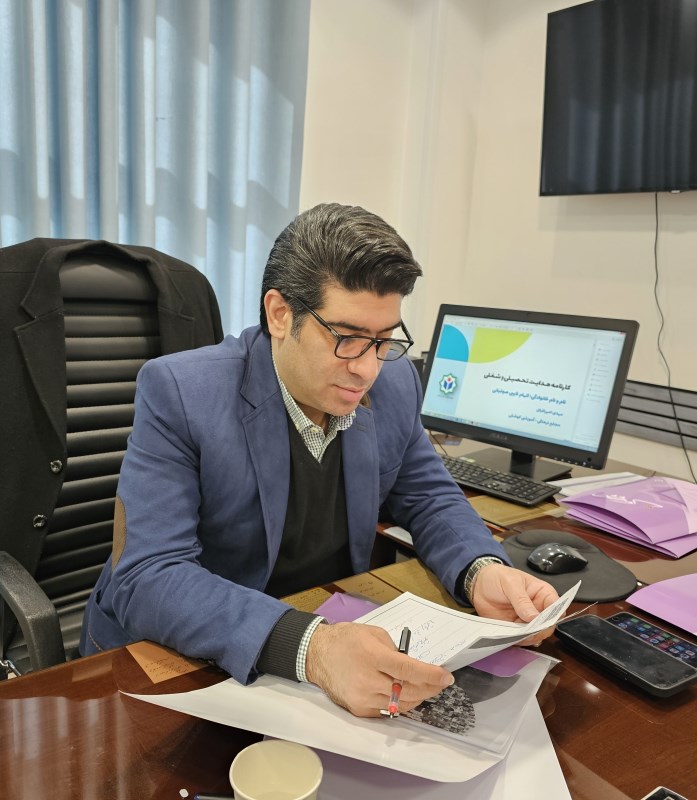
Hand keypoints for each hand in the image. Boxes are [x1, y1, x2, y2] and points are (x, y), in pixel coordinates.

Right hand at [305, 622, 453, 716]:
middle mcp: (368, 681)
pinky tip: (405, 695)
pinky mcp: (358, 709)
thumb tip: (413, 666)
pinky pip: (387, 710)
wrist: (317, 654)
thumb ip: (395, 651)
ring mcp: (362, 698)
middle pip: (408, 691)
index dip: (431, 676)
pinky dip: (400, 704)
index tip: (446, 677)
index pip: (409, 671)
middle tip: (439, 683)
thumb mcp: (374, 634)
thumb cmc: (346, 639)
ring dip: (417, 697)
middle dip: (429, 688)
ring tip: (425, 689)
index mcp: (373, 657)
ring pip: (400, 705)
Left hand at [471, 563, 559, 646]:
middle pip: (548, 626)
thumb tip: (533, 617)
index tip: (543, 622)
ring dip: (528, 637)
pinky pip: (521, 639)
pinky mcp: (516, 629)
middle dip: (539, 630)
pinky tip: (510, 636)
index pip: (557, 608)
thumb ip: (521, 599)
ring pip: (536, 636)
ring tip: (515, 632)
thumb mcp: (510, 583)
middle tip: (526, 629)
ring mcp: (528, 621)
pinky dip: (517, 640)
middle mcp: (539, 609)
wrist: (478, 584)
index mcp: (543, 594)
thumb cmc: (498, 577)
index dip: (554, 617)